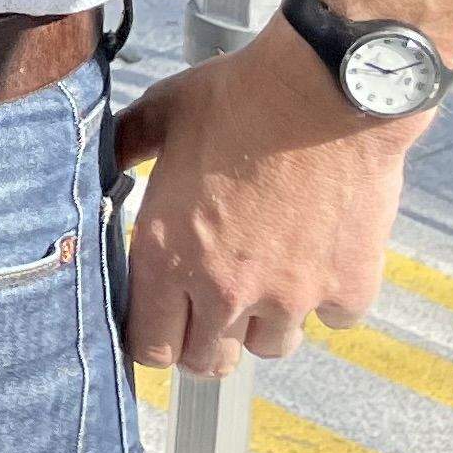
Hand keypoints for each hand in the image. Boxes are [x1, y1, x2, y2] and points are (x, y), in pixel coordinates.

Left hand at [112, 33, 424, 373]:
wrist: (327, 90)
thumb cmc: (239, 96)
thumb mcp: (164, 113)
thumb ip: (128, 145)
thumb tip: (104, 157)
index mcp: (166, 253)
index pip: (149, 347)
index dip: (153, 340)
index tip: (162, 324)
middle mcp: (224, 288)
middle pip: (208, 362)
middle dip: (205, 342)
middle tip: (213, 310)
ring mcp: (290, 296)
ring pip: (270, 348)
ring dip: (264, 322)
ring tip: (266, 274)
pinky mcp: (348, 289)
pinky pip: (332, 319)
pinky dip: (327, 297)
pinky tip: (320, 253)